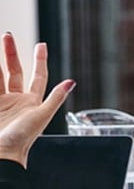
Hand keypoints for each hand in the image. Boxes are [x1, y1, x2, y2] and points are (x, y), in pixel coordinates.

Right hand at [0, 33, 74, 166]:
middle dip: (10, 53)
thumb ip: (55, 98)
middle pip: (13, 71)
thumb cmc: (22, 138)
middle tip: (6, 35)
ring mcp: (1, 103)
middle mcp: (16, 100)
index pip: (38, 75)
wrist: (1, 153)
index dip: (40, 60)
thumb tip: (71, 82)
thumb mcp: (42, 116)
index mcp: (32, 101)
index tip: (41, 44)